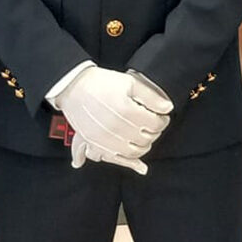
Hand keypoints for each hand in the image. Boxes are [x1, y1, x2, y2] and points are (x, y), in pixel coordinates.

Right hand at [54, 67, 172, 174]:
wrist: (73, 88)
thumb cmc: (100, 83)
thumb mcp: (129, 82)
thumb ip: (151, 96)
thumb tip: (167, 108)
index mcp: (127, 111)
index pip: (155, 124)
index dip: (163, 121)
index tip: (162, 117)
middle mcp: (116, 127)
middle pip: (146, 139)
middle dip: (155, 133)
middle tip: (154, 126)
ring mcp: (105, 138)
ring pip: (134, 151)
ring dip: (144, 146)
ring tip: (144, 137)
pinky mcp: (95, 144)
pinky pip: (116, 158)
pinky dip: (128, 159)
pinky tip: (135, 156)